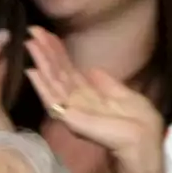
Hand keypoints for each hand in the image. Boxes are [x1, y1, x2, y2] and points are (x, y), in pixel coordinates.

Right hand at [24, 26, 164, 172]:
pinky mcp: (70, 118)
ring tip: (30, 43)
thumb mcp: (125, 95)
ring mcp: (72, 109)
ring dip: (41, 62)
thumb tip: (91, 70)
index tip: (48, 36)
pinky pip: (53, 99)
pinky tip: (33, 71)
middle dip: (46, 53)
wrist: (141, 141)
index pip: (69, 72)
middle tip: (33, 31)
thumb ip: (106, 84)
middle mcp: (77, 101)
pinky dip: (42, 85)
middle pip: (58, 73)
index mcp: (90, 95)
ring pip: (53, 82)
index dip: (59, 54)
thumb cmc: (138, 122)